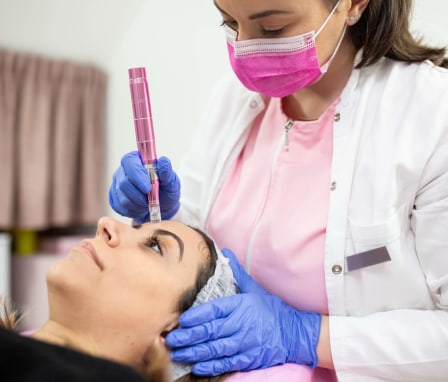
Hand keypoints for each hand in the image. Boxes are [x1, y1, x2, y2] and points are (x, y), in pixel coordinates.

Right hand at [108, 151, 180, 222]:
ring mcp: (117, 183)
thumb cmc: (166, 190)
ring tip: (147, 205)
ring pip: (122, 198)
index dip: (137, 176)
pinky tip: (140, 209)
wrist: (163, 206)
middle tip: (151, 200)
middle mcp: (123, 170)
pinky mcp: (114, 197)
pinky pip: (118, 207)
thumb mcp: (171, 181)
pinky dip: (132, 211)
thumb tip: (163, 161)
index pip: (130, 162)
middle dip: (139, 196)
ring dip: (137, 205)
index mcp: (137, 159)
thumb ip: (167, 172)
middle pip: (124, 183)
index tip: (147, 189)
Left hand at [166, 248, 321, 375]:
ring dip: (194, 352)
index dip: (196, 316)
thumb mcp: (254, 288)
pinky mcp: (248, 359)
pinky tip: (197, 367)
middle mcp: (240, 324)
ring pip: (215, 349)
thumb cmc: (271, 309)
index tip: (181, 320)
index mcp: (240, 305)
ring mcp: (244, 343)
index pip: (214, 310)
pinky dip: (211, 366)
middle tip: (170, 339)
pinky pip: (226, 363)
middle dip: (188, 336)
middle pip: (211, 331)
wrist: (294, 333)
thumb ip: (237, 273)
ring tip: (177, 354)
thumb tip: (225, 253)